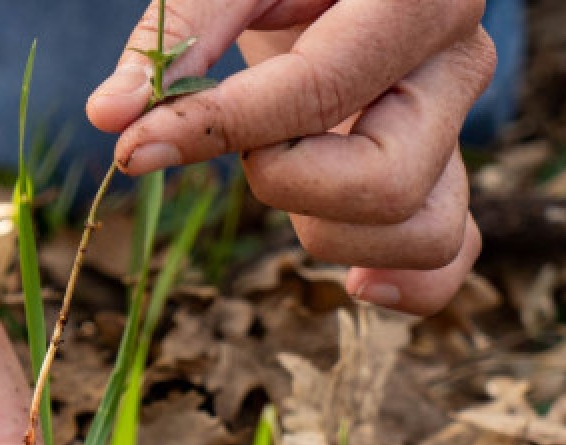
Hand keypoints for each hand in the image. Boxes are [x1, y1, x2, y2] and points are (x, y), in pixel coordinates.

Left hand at [87, 0, 496, 314]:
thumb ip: (175, 39)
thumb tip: (109, 116)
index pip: (318, 93)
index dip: (215, 131)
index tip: (134, 148)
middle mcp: (456, 66)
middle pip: (384, 183)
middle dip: (283, 183)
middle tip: (246, 143)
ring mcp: (456, 127)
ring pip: (423, 231)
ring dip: (327, 231)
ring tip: (280, 170)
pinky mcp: (442, 172)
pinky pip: (450, 253)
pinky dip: (408, 284)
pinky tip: (354, 280)